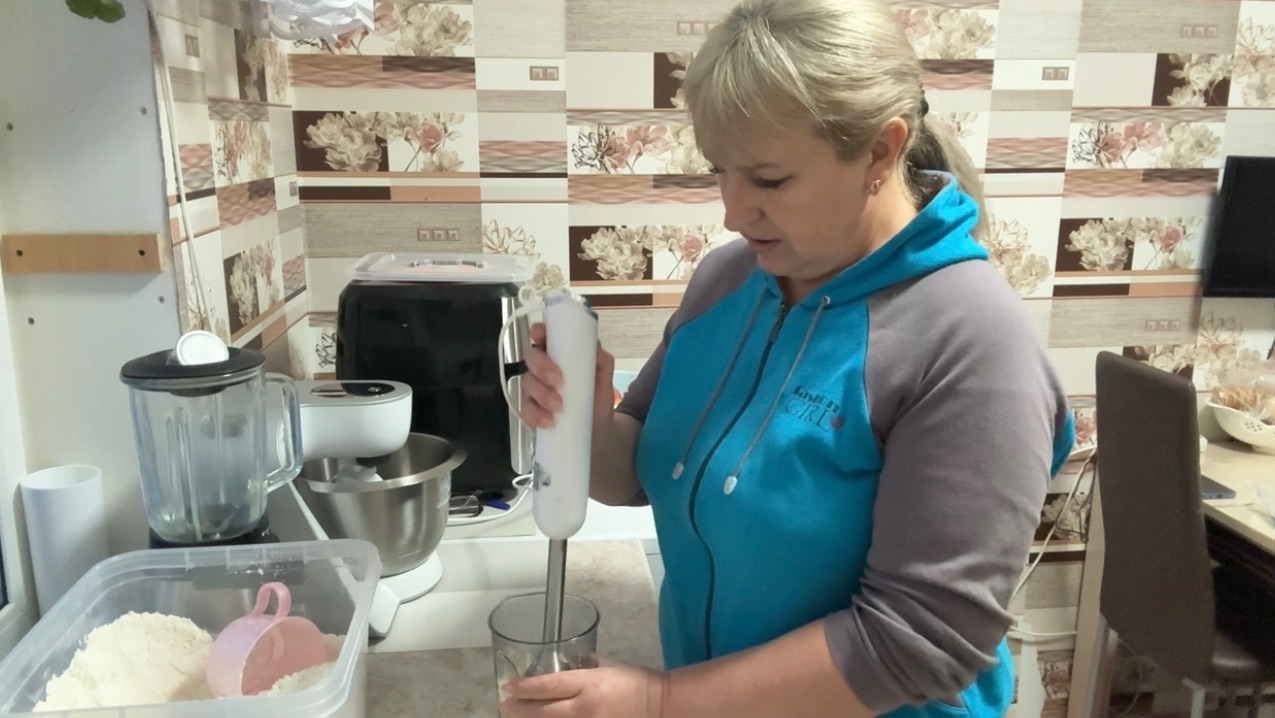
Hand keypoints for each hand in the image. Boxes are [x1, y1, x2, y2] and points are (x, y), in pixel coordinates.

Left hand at [500, 664, 665, 717]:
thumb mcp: (609, 665)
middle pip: (543, 711)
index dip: (525, 687)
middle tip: (504, 705)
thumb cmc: (636, 681)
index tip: (508, 686)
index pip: (549, 685)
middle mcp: (585, 707)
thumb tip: (566, 665)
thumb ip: (585, 666)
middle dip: (520, 709)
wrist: (660, 706)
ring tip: (515, 716)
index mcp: (589, 683)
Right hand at [519, 321, 616, 429]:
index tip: (542, 336)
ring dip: (542, 394)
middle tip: (558, 381)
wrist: (598, 429)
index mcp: (559, 353)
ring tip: (559, 407)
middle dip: (542, 367)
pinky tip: (549, 421)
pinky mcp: (531, 409)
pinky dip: (536, 415)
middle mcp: (543, 366)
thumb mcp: (604, 378)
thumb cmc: (597, 397)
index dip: (539, 332)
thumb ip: (601, 360)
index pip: (543, 334)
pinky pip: (525, 408)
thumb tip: (594, 348)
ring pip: (527, 382)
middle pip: (531, 356)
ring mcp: (535, 388)